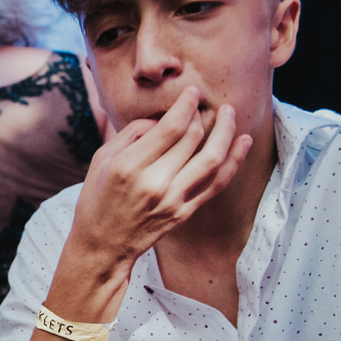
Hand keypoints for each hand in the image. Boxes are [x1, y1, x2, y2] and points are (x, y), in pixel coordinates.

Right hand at [56, 86, 251, 318]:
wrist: (102, 247)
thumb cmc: (97, 201)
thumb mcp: (101, 160)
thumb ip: (130, 134)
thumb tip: (161, 119)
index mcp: (129, 166)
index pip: (170, 127)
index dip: (186, 104)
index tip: (191, 93)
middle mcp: (154, 183)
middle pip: (192, 138)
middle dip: (201, 115)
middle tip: (203, 104)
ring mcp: (173, 200)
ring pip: (212, 158)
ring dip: (226, 131)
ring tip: (229, 114)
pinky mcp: (184, 212)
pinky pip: (217, 183)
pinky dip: (234, 160)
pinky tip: (243, 141)